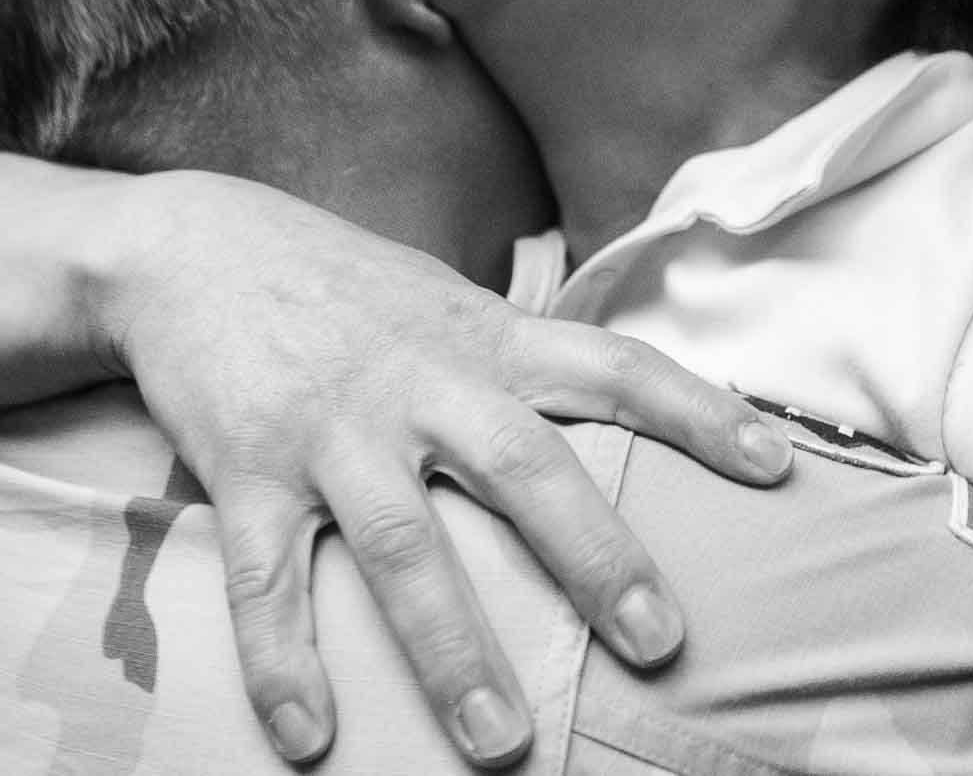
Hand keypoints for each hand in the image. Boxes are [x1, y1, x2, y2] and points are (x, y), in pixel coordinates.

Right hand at [94, 171, 793, 766]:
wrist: (196, 246)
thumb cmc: (348, 286)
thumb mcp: (452, 302)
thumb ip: (523, 358)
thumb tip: (617, 415)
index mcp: (487, 338)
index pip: (615, 366)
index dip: (700, 413)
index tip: (777, 467)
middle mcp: (420, 381)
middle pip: (524, 465)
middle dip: (595, 554)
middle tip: (658, 640)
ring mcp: (332, 428)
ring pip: (402, 541)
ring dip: (450, 646)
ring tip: (499, 740)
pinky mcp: (244, 468)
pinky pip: (266, 578)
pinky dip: (285, 662)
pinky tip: (313, 739)